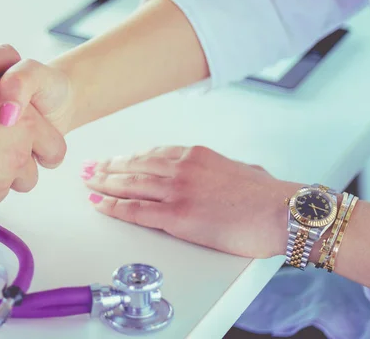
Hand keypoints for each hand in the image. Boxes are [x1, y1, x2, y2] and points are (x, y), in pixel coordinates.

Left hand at [81, 146, 301, 257]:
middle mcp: (181, 168)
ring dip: (104, 184)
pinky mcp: (177, 215)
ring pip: (130, 184)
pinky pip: (135, 210)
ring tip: (88, 184)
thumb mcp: (241, 169)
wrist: (281, 211)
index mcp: (195, 155)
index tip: (114, 160)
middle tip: (90, 169)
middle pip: (134, 166)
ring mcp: (177, 191)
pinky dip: (113, 207)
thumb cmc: (268, 195)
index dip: (128, 158)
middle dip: (108, 168)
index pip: (151, 154)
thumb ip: (220, 169)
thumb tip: (218, 173)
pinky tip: (99, 205)